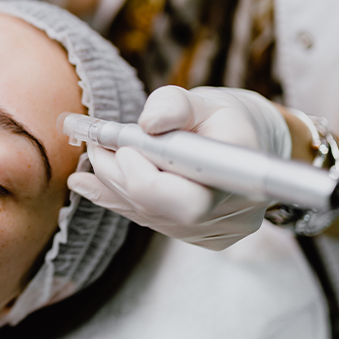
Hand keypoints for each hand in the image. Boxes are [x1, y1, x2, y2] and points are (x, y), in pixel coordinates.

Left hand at [67, 86, 291, 249]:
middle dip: (119, 176)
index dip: (147, 177)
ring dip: (114, 185)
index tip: (124, 146)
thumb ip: (174, 105)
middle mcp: (235, 214)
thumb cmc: (224, 119)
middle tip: (96, 146)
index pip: (189, 199)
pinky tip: (90, 183)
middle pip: (162, 210)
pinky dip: (119, 199)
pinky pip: (151, 222)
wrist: (248, 144)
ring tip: (97, 155)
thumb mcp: (204, 100)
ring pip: (150, 217)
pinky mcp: (201, 238)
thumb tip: (148, 123)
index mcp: (243, 176)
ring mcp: (217, 231)